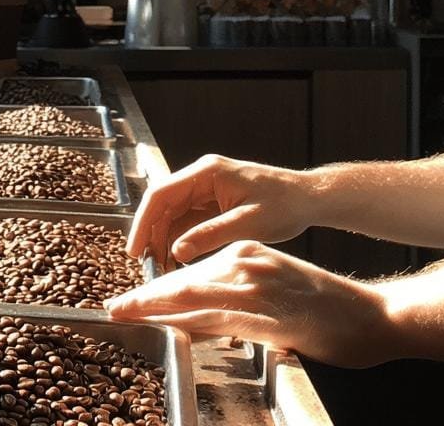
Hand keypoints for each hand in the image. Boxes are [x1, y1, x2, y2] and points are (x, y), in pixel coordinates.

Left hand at [105, 241, 391, 367]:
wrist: (373, 314)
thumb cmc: (328, 308)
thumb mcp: (277, 294)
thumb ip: (242, 300)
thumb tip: (208, 318)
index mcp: (250, 254)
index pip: (194, 271)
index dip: (160, 288)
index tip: (135, 299)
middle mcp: (249, 264)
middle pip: (185, 280)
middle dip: (147, 297)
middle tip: (114, 308)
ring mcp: (257, 288)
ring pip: (193, 296)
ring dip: (153, 307)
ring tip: (124, 315)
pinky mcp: (267, 315)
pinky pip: (217, 317)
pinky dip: (186, 321)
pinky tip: (165, 327)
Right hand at [127, 154, 312, 269]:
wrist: (309, 198)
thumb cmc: (284, 205)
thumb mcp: (248, 223)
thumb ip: (210, 235)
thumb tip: (177, 251)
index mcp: (207, 173)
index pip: (161, 194)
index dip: (143, 222)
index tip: (135, 250)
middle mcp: (202, 177)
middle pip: (162, 205)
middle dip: (151, 234)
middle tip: (146, 266)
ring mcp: (207, 190)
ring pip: (172, 214)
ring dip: (164, 240)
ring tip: (161, 269)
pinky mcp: (214, 203)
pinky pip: (187, 221)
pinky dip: (180, 240)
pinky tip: (178, 262)